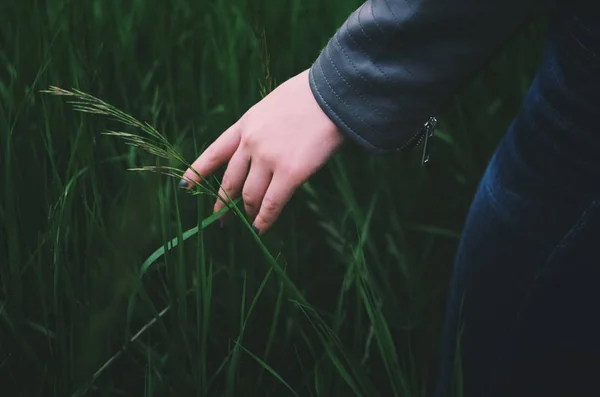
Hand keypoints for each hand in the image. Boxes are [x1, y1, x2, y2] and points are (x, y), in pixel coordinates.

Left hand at [180, 69, 344, 234]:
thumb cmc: (311, 95)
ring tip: (249, 224)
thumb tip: (265, 151)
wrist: (333, 93)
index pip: (215, 152)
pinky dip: (264, 220)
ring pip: (249, 196)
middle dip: (223, 203)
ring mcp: (268, 159)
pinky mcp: (290, 173)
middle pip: (230, 180)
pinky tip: (260, 229)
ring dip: (248, 213)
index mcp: (245, 123)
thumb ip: (264, 128)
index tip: (186, 186)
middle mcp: (250, 143)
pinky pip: (272, 204)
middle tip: (220, 218)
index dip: (198, 171)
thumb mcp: (274, 104)